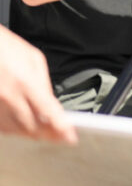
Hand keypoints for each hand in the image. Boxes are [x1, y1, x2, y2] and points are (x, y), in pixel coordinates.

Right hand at [0, 26, 76, 143]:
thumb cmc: (7, 48)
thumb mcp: (34, 59)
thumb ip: (44, 84)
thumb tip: (51, 104)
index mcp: (26, 82)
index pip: (48, 112)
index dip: (61, 128)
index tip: (70, 137)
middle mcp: (9, 97)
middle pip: (32, 127)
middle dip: (48, 134)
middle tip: (59, 136)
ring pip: (16, 131)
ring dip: (31, 133)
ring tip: (42, 130)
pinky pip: (2, 128)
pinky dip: (14, 130)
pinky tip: (22, 125)